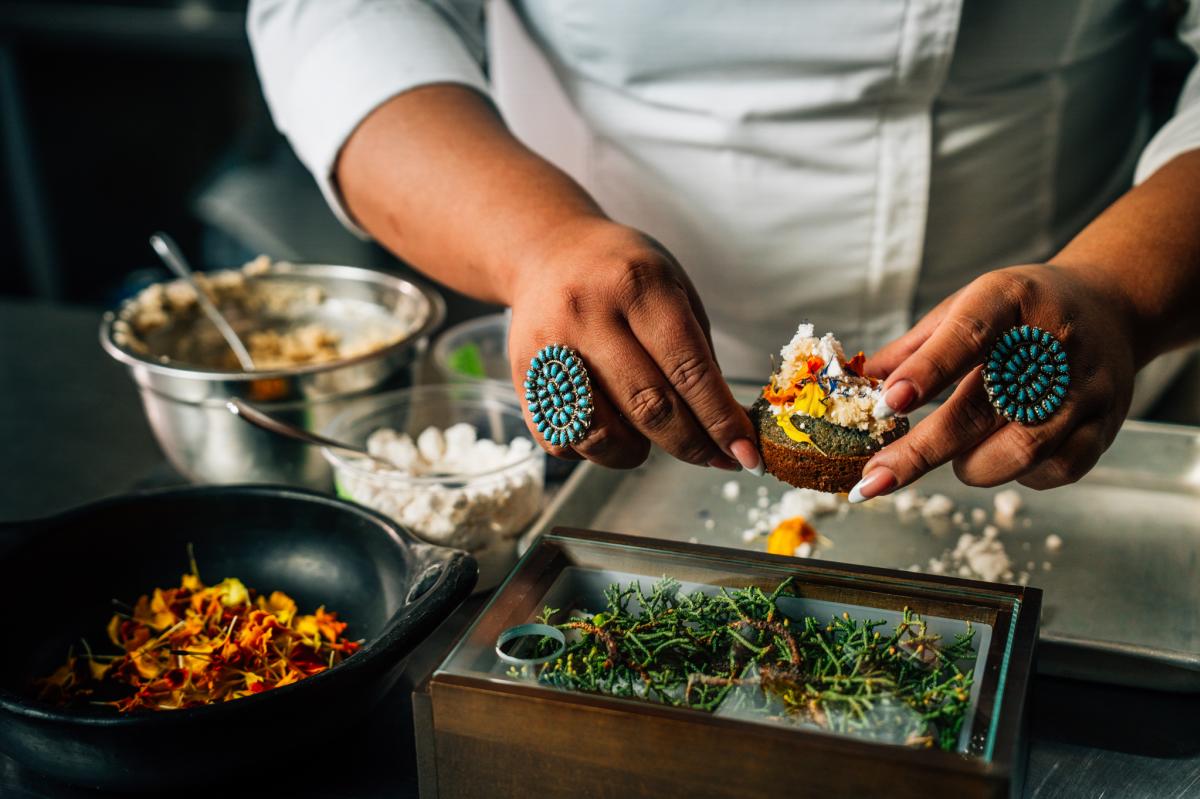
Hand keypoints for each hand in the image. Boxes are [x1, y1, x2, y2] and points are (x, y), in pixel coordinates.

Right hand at [507, 218, 762, 471]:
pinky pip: (563, 442)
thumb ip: (698, 355)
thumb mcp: (674, 289)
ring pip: (601, 434)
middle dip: (692, 445)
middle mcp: (587, 313)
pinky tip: (609, 428)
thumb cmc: (625, 276)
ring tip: (652, 440)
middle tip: (716, 459)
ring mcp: (549, 347)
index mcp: (637, 284)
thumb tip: (727, 430)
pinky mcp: (522, 377)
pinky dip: (595, 451)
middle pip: (648, 406)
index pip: (687, 369)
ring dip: (638, 454)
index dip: (721, 420)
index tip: (746, 455)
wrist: (546, 250)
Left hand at [851, 264, 1137, 499]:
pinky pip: (1052, 470)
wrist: (1111, 309)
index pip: (967, 335)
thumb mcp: (967, 305)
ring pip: (1019, 451)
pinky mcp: (1103, 426)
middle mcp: (1053, 343)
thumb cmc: (1022, 312)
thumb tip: (856, 385)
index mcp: (1010, 299)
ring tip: (953, 455)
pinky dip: (1015, 475)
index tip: (886, 402)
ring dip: (969, 466)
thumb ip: (914, 348)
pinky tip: (1000, 455)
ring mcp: (1084, 388)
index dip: (927, 371)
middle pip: (983, 409)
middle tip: (875, 478)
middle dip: (921, 451)